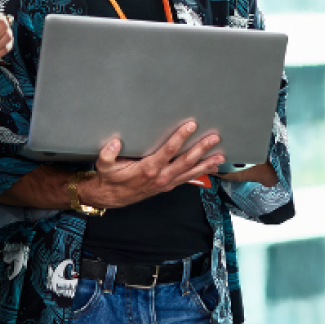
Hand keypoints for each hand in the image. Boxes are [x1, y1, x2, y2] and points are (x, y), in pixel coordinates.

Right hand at [85, 120, 222, 208]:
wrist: (111, 197)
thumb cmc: (110, 178)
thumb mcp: (103, 166)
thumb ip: (107, 154)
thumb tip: (115, 143)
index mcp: (148, 169)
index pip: (168, 151)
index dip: (180, 138)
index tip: (190, 126)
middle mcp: (160, 177)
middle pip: (185, 161)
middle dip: (201, 149)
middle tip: (214, 138)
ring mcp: (166, 182)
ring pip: (190, 172)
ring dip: (206, 163)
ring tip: (220, 156)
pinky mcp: (168, 185)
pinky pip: (188, 179)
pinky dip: (201, 173)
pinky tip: (211, 167)